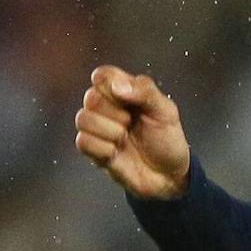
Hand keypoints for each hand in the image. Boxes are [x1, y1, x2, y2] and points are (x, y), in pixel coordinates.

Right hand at [74, 65, 191, 199]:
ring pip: (83, 118)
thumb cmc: (167, 138)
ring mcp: (98, 129)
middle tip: (132, 122)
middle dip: (115, 112)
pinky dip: (104, 148)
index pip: (102, 75)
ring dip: (109, 130)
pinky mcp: (92, 150)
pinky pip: (83, 142)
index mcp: (125, 91)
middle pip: (91, 97)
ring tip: (125, 137)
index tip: (127, 96)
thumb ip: (145, 92)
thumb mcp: (166, 111)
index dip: (110, 83)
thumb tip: (118, 86)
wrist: (168, 175)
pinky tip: (117, 152)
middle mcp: (107, 107)